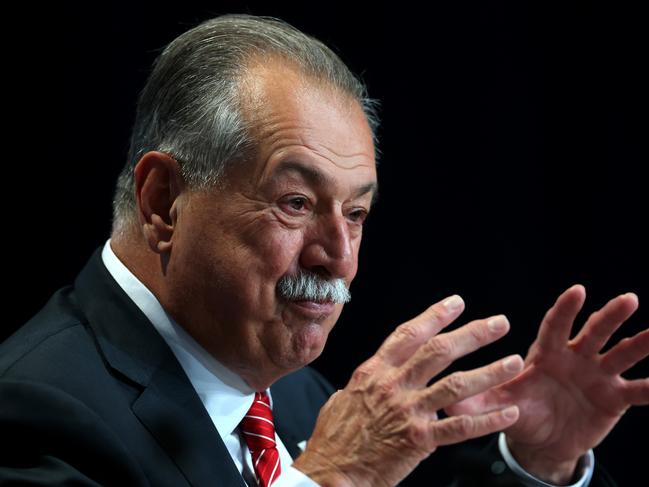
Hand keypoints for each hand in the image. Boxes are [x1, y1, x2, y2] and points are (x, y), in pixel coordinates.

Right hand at [292, 296, 523, 486]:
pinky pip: (460, 427)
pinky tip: (509, 413)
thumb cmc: (333, 438)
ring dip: (490, 372)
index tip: (457, 303)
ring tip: (514, 362)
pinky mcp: (418, 439)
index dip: (435, 316)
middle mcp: (393, 385)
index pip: (409, 334)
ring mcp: (407, 411)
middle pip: (439, 351)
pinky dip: (488, 420)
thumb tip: (368, 378)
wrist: (330, 472)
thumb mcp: (342, 399)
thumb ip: (362, 385)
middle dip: (473, 334)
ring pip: (456, 385)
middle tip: (499, 324)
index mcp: (374, 371)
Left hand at [447, 285, 648, 483]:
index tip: (578, 290)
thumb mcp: (501, 405)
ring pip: (621, 355)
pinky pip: (638, 391)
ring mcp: (597, 377)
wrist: (542, 440)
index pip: (556, 326)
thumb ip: (477, 400)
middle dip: (610, 316)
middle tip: (629, 299)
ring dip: (641, 343)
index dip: (566, 309)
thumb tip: (445, 399)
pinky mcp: (614, 399)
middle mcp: (576, 358)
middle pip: (594, 332)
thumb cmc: (521, 412)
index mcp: (547, 353)